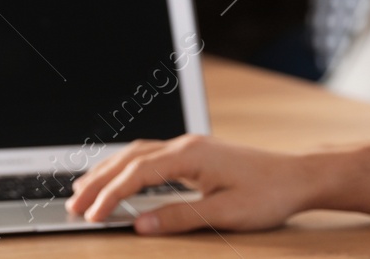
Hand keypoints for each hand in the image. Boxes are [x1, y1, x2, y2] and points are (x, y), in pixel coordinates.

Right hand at [66, 135, 312, 233]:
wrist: (297, 177)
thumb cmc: (267, 195)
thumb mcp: (225, 213)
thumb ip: (179, 217)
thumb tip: (139, 224)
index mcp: (190, 155)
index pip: (138, 173)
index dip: (110, 194)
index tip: (90, 215)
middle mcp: (185, 145)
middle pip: (130, 158)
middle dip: (98, 181)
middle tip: (73, 205)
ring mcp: (189, 147)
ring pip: (137, 153)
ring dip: (108, 171)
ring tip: (82, 190)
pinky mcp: (195, 154)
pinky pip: (150, 156)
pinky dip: (127, 167)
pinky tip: (118, 177)